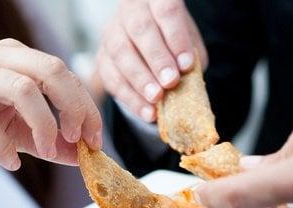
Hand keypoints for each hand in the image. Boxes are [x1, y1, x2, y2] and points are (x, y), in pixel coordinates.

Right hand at [0, 39, 101, 169]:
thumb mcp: (21, 133)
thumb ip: (55, 141)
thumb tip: (88, 155)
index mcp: (15, 57)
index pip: (64, 73)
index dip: (86, 106)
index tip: (95, 139)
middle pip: (50, 70)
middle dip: (72, 107)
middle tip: (75, 139)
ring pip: (21, 88)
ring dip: (43, 125)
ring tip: (46, 151)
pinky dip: (3, 148)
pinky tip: (10, 163)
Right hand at [97, 0, 206, 121]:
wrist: (149, 48)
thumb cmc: (174, 43)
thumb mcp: (189, 43)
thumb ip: (191, 56)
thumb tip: (188, 78)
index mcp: (156, 0)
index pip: (166, 11)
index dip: (176, 37)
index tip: (186, 65)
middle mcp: (130, 11)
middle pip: (140, 29)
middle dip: (156, 58)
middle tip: (170, 82)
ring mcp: (112, 32)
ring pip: (120, 52)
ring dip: (140, 78)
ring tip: (156, 98)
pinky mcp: (101, 57)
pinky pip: (111, 77)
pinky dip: (130, 97)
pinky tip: (147, 111)